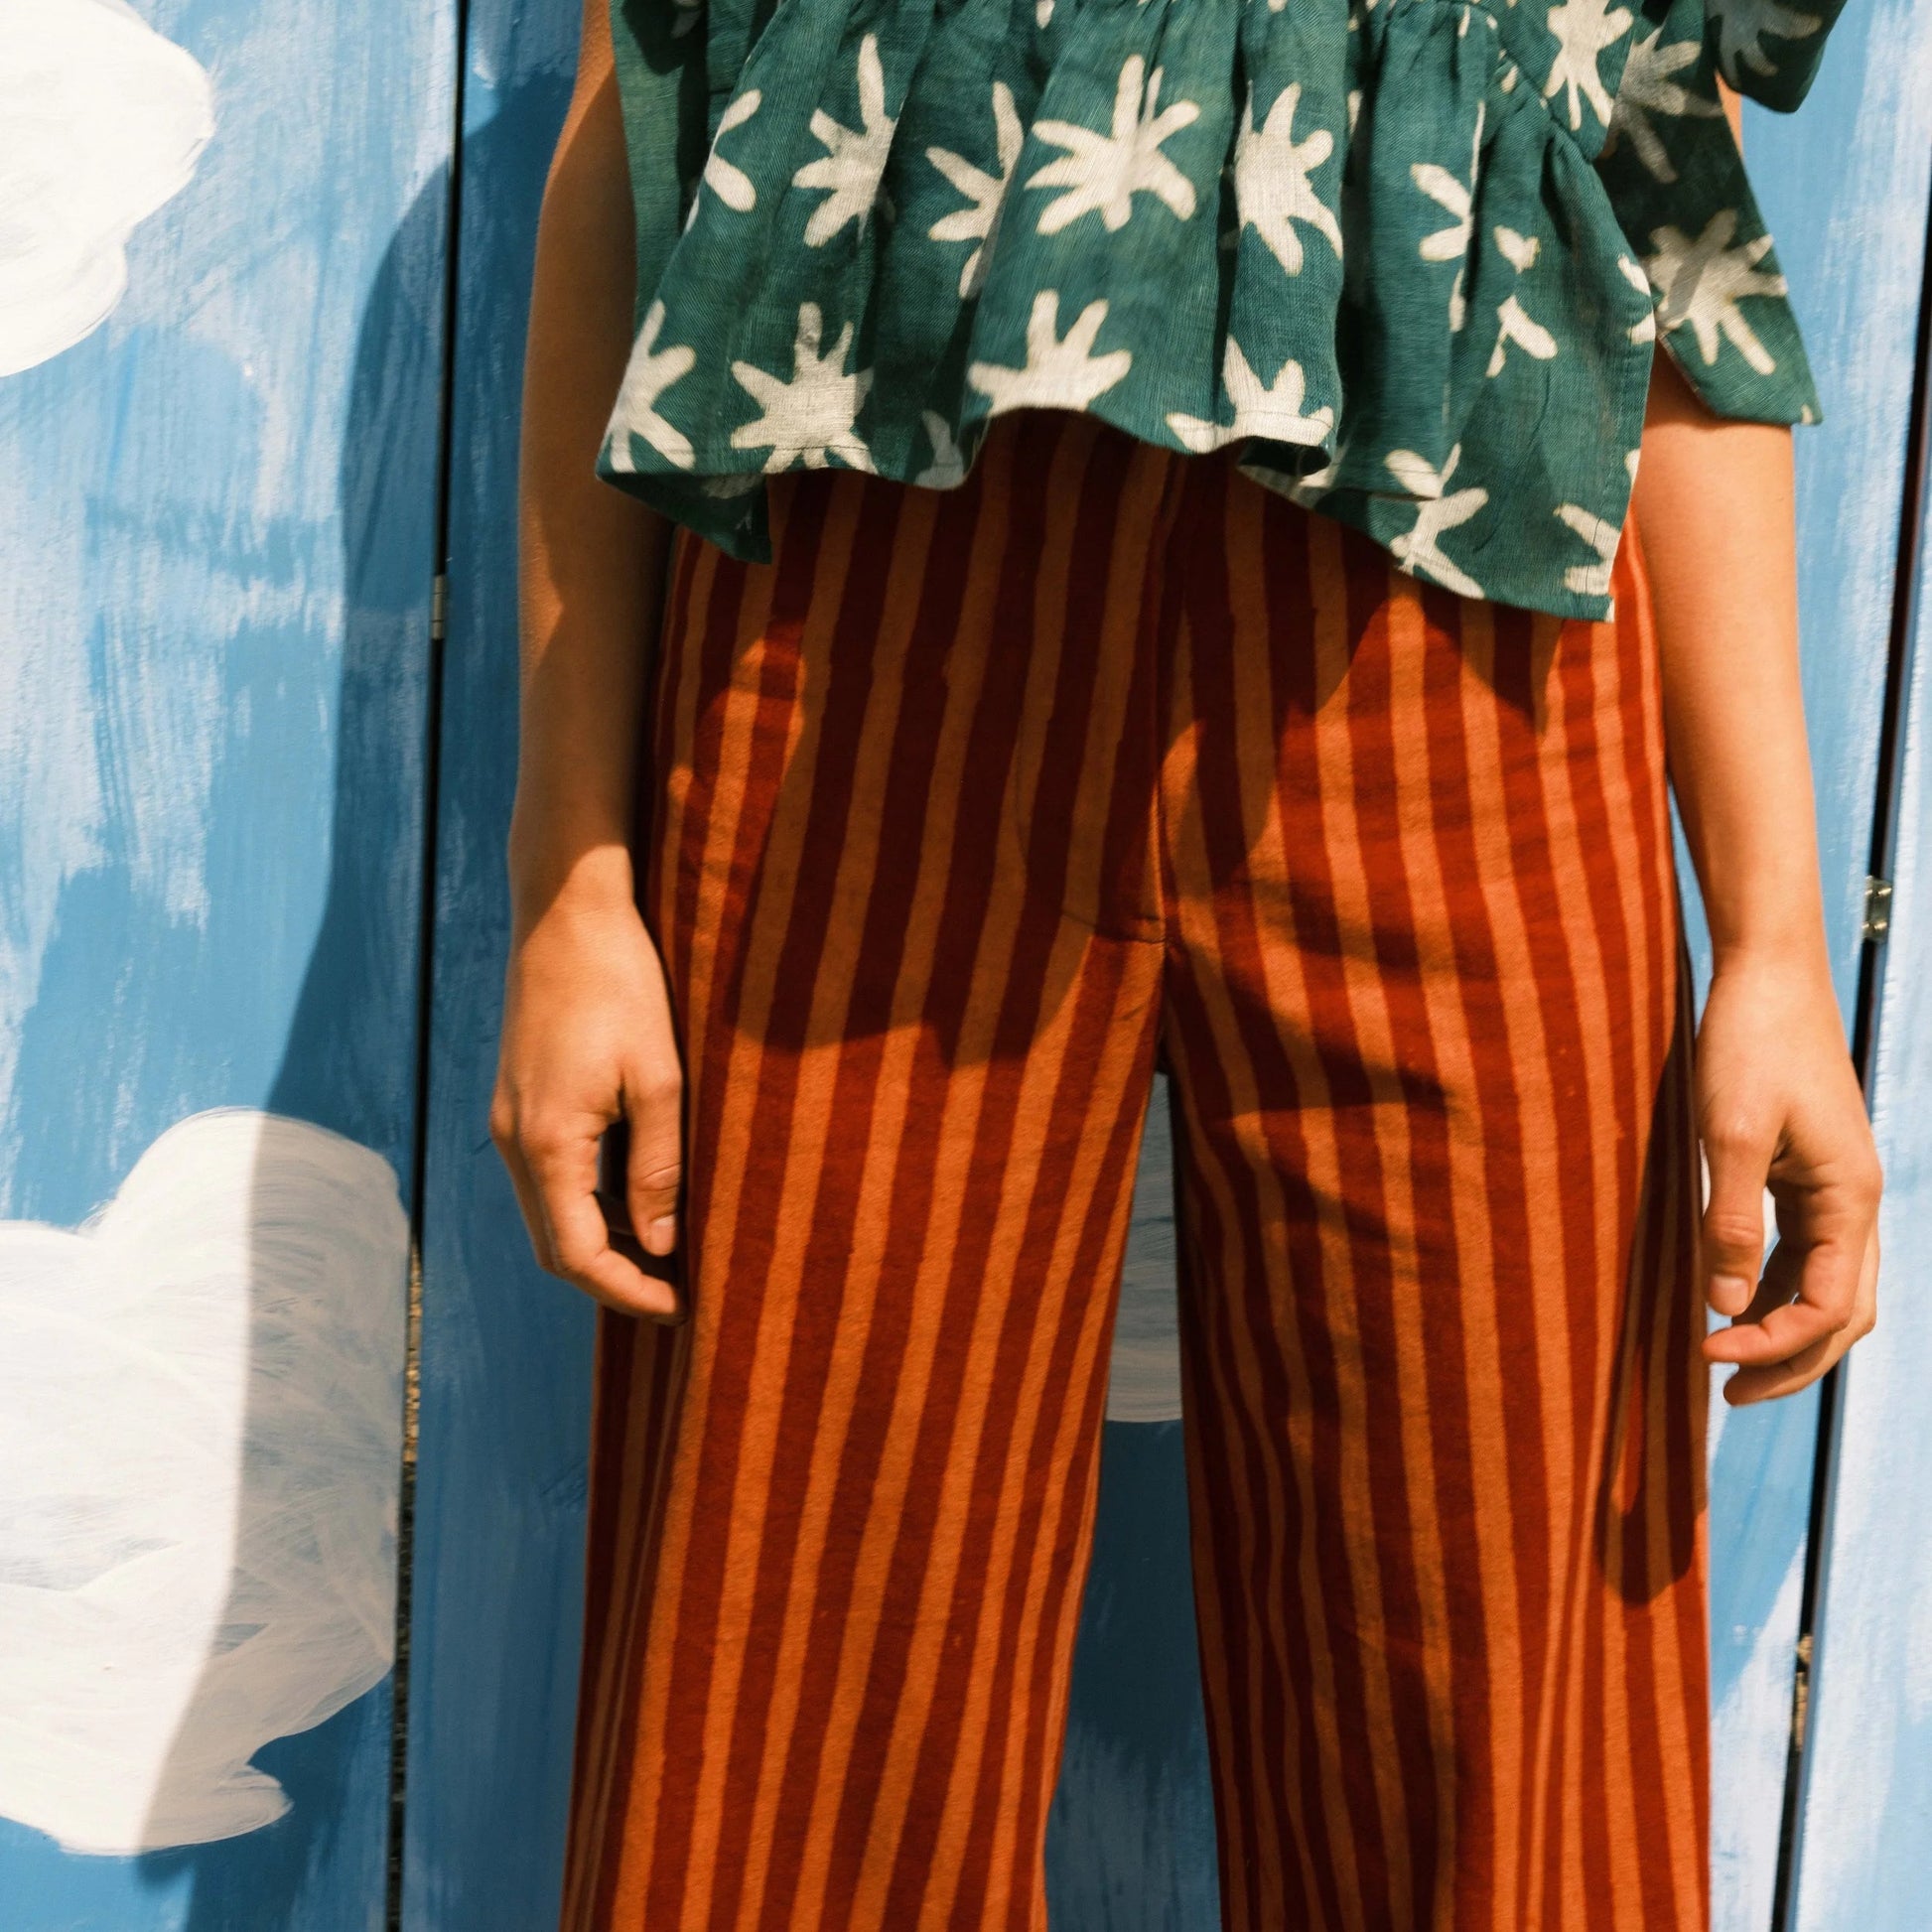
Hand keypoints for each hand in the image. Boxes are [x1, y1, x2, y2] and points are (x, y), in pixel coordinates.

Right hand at [490, 864, 684, 1319]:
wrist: (565, 911)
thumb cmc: (620, 984)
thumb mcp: (657, 1078)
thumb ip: (657, 1167)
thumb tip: (661, 1245)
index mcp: (546, 1143)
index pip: (577, 1256)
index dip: (626, 1293)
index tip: (679, 1308)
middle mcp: (513, 1141)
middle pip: (554, 1247)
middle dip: (612, 1280)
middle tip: (676, 1293)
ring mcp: (509, 1121)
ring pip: (548, 1214)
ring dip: (600, 1244)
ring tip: (665, 1254)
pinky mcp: (518, 1101)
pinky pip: (546, 1177)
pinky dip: (587, 1205)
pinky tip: (637, 1199)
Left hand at [1696, 953, 1879, 1404]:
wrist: (1767, 974)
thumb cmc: (1749, 1042)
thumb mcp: (1730, 1132)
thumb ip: (1730, 1219)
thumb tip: (1721, 1303)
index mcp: (1850, 1197)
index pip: (1829, 1306)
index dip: (1775, 1344)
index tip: (1708, 1356)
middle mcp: (1857, 1201)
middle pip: (1843, 1311)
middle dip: (1791, 1358)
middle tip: (1726, 1394)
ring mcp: (1837, 1189)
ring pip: (1827, 1285)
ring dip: (1782, 1328)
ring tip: (1723, 1362)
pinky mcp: (1809, 1174)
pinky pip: (1804, 1252)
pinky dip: (1773, 1287)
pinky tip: (1727, 1302)